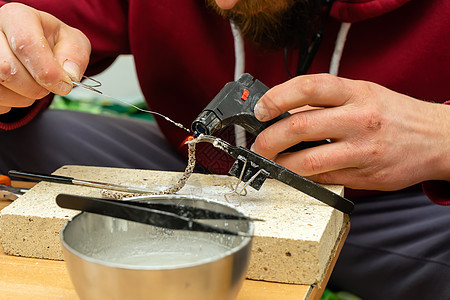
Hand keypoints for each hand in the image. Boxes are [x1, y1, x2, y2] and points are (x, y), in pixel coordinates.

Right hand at [0, 3, 90, 113]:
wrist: (39, 48)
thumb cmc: (54, 44)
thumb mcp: (73, 42)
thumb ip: (75, 56)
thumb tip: (69, 75)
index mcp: (17, 17)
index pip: (25, 44)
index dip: (47, 71)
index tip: (63, 84)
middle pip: (7, 70)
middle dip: (36, 88)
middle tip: (49, 85)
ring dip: (24, 98)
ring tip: (35, 85)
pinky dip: (12, 103)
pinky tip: (20, 91)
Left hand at [251, 73, 449, 190]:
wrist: (437, 139)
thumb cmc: (394, 115)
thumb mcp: (364, 94)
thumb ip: (328, 102)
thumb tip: (285, 112)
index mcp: (356, 92)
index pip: (308, 87)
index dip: (277, 97)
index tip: (260, 109)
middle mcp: (359, 118)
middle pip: (299, 126)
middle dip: (269, 139)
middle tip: (259, 145)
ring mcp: (362, 150)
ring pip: (309, 160)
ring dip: (282, 164)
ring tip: (273, 162)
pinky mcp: (364, 175)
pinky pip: (324, 179)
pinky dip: (305, 177)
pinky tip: (298, 173)